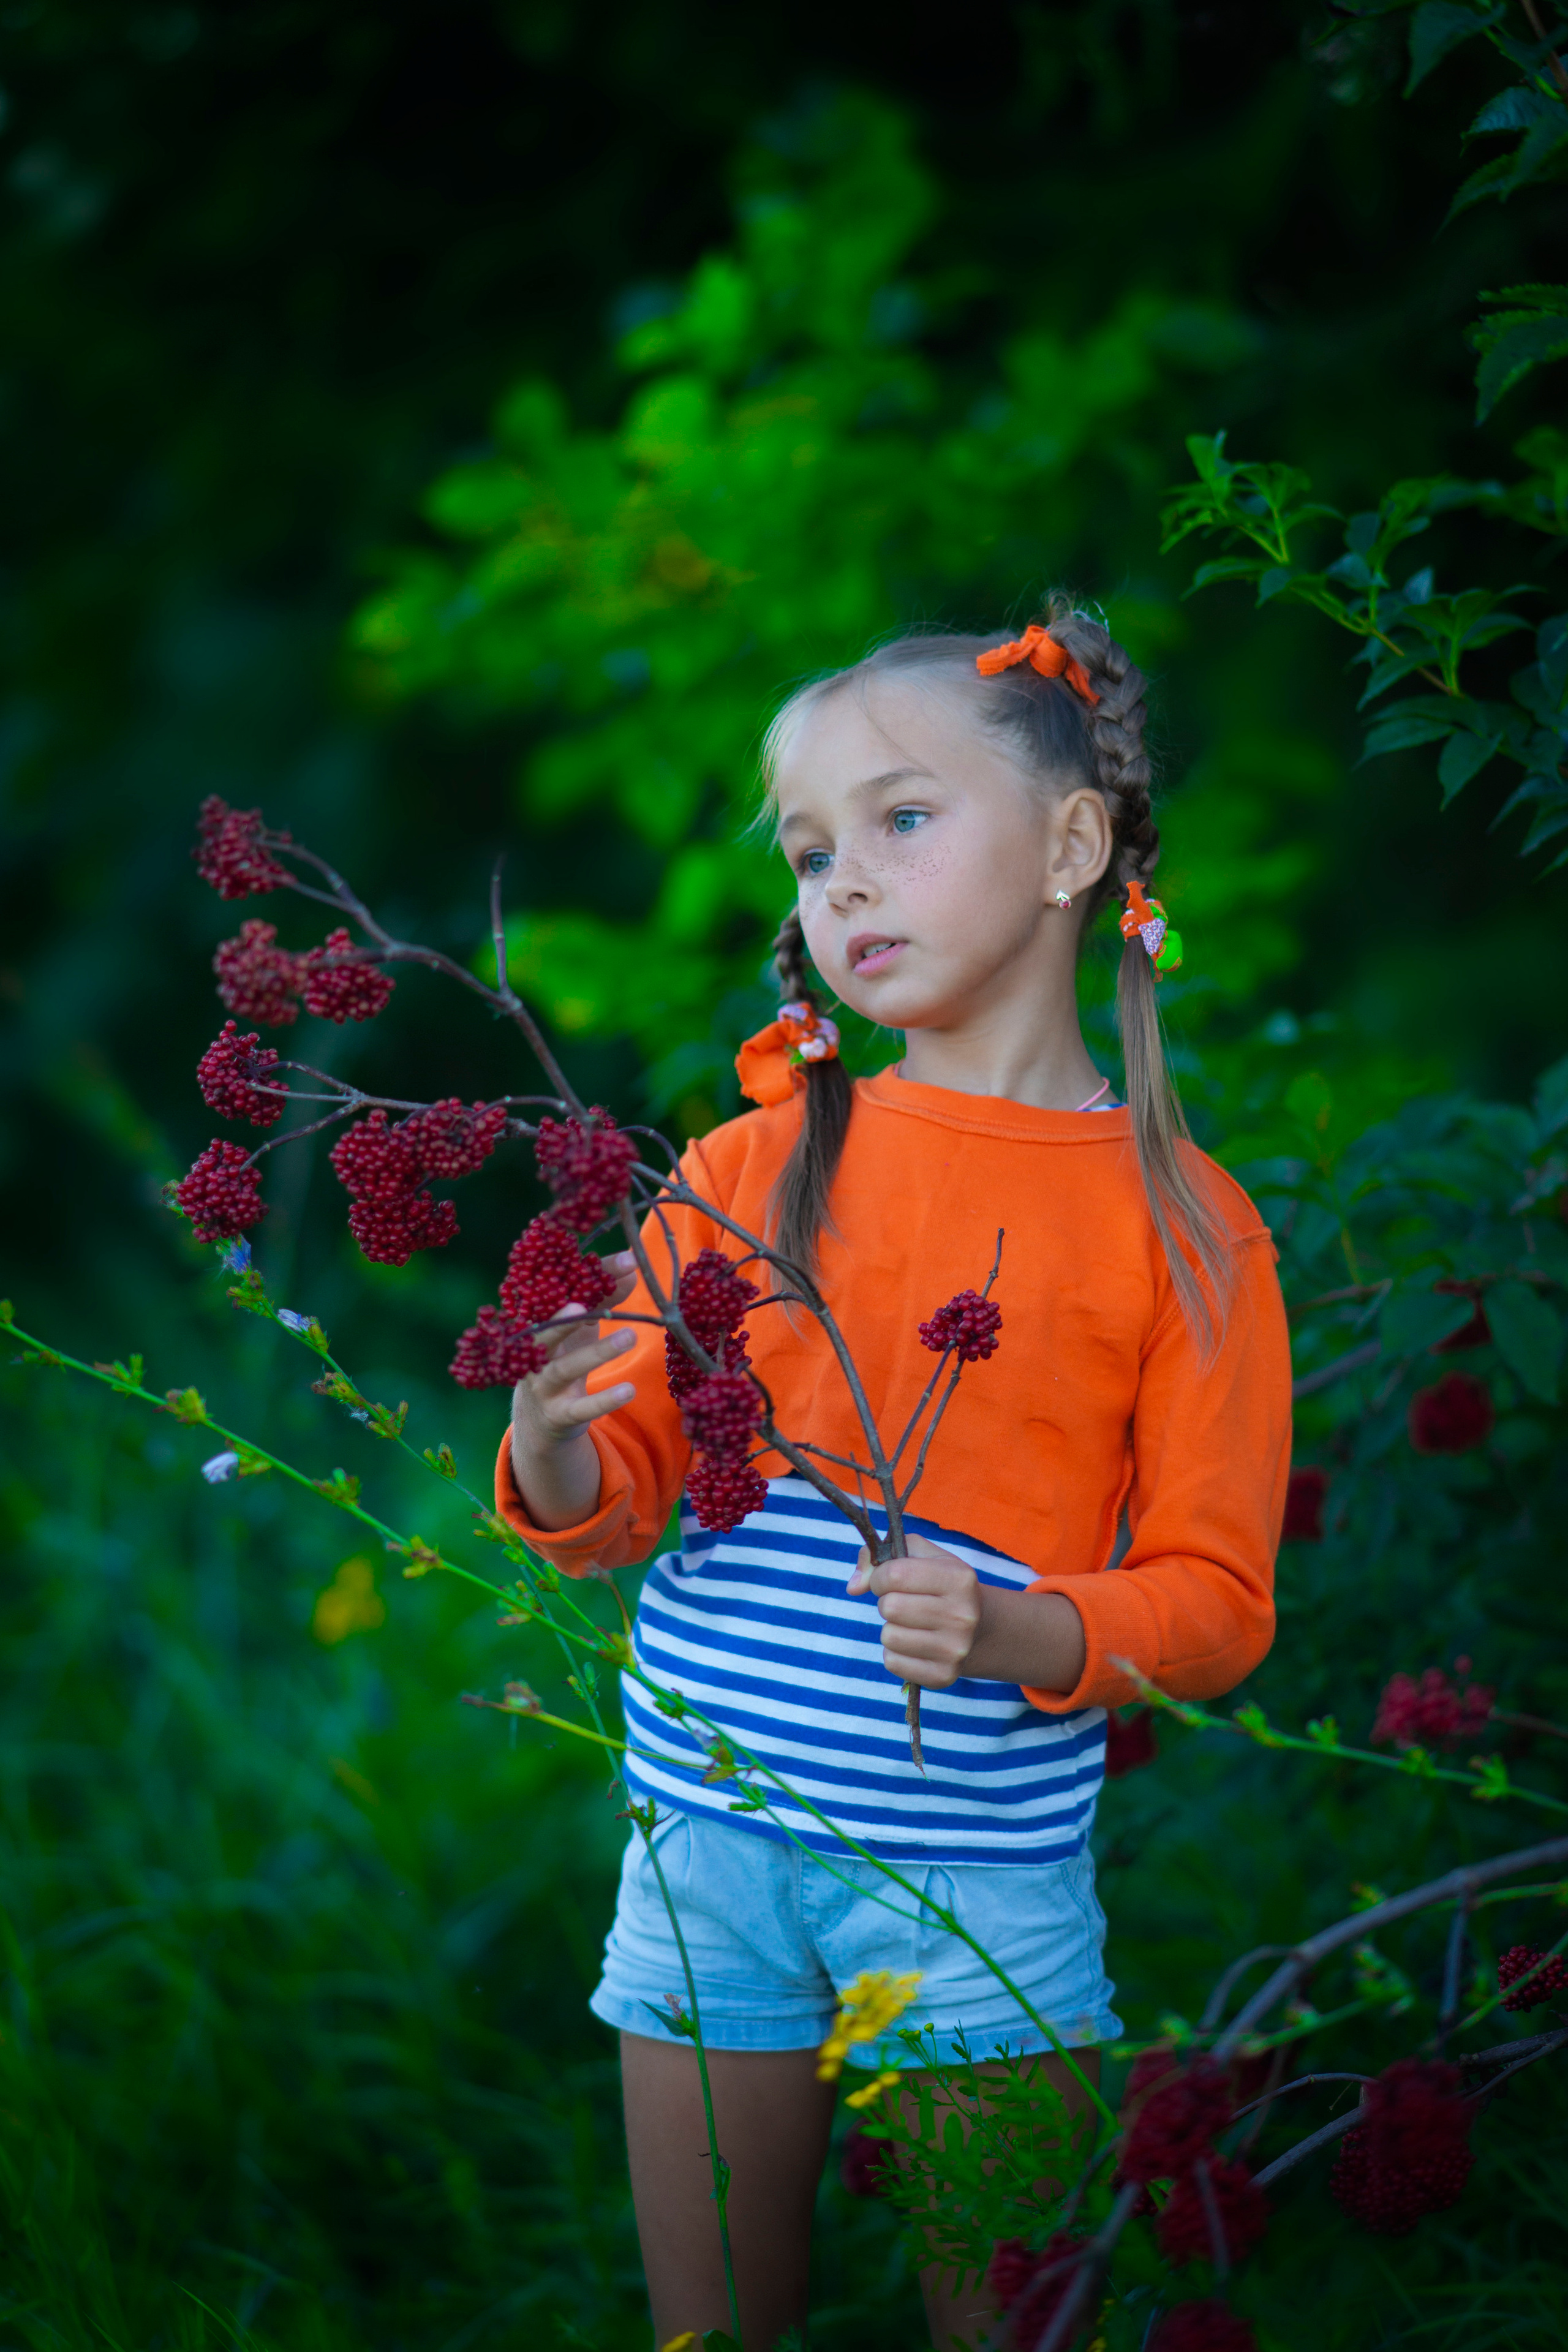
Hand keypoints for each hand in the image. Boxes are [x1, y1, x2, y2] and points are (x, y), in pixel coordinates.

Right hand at [509, 1250, 638, 1528]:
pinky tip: (629, 1390)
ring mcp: (542, 1385)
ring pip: (565, 1368)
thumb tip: (633, 1268)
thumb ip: (604, 1298)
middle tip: (588, 1302)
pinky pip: (581, 1408)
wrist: (541, 1417)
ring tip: (629, 1337)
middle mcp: (534, 1352)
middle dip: (565, 1317)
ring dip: (596, 1352)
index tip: (626, 1260)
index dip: (589, 1275)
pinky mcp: (558, 1414)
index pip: (558, 1293)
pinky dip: (604, 1400)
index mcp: (537, 1322)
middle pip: (546, 1331)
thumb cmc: (564, 1356)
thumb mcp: (582, 1327)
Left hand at [847, 1532, 980, 1690]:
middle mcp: (962, 1615)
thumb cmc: (939, 1586)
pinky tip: (913, 1643)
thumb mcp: (921, 1557)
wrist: (978, 1629)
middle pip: (890, 1607)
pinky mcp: (943, 1676)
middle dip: (887, 1602)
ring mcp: (955, 1650)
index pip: (895, 1574)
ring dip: (890, 1628)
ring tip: (910, 1623)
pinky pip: (892, 1662)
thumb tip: (853, 1586)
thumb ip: (881, 1557)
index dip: (881, 1576)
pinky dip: (894, 1652)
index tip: (889, 1580)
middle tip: (903, 1603)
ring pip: (889, 1636)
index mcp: (959, 1579)